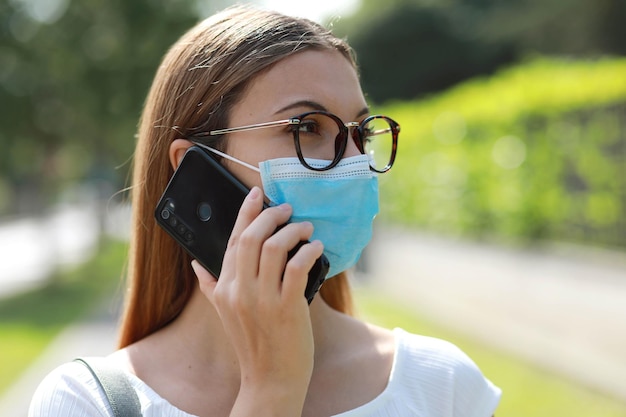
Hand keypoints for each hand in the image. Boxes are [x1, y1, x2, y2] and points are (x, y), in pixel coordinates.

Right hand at [191, 186, 323, 415]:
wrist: (270, 379)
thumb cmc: (252, 344)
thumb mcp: (224, 314)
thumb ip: (211, 286)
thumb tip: (197, 265)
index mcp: (225, 288)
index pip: (231, 241)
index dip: (245, 213)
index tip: (257, 194)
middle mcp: (239, 290)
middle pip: (251, 238)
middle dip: (270, 216)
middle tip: (287, 209)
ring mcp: (262, 299)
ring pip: (274, 247)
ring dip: (293, 230)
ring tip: (305, 227)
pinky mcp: (287, 307)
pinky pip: (297, 267)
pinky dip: (309, 251)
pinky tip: (317, 247)